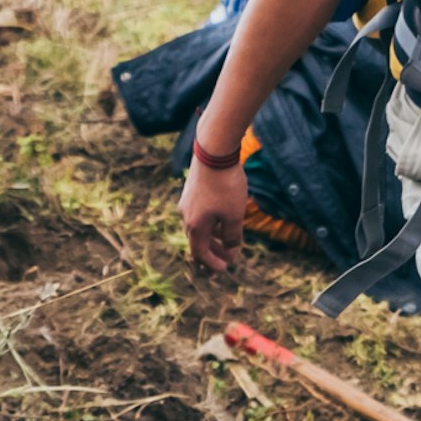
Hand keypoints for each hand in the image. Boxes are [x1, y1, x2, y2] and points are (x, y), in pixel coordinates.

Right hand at [180, 149, 249, 276]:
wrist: (214, 152)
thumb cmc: (225, 186)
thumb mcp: (234, 215)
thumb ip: (232, 235)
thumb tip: (231, 249)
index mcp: (195, 226)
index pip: (200, 253)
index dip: (212, 263)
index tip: (224, 269)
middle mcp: (186, 216)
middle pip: (198, 240)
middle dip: (214, 252)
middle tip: (228, 259)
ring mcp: (187, 202)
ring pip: (200, 225)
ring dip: (214, 236)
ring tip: (229, 240)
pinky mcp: (192, 190)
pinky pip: (200, 213)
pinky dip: (211, 221)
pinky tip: (224, 218)